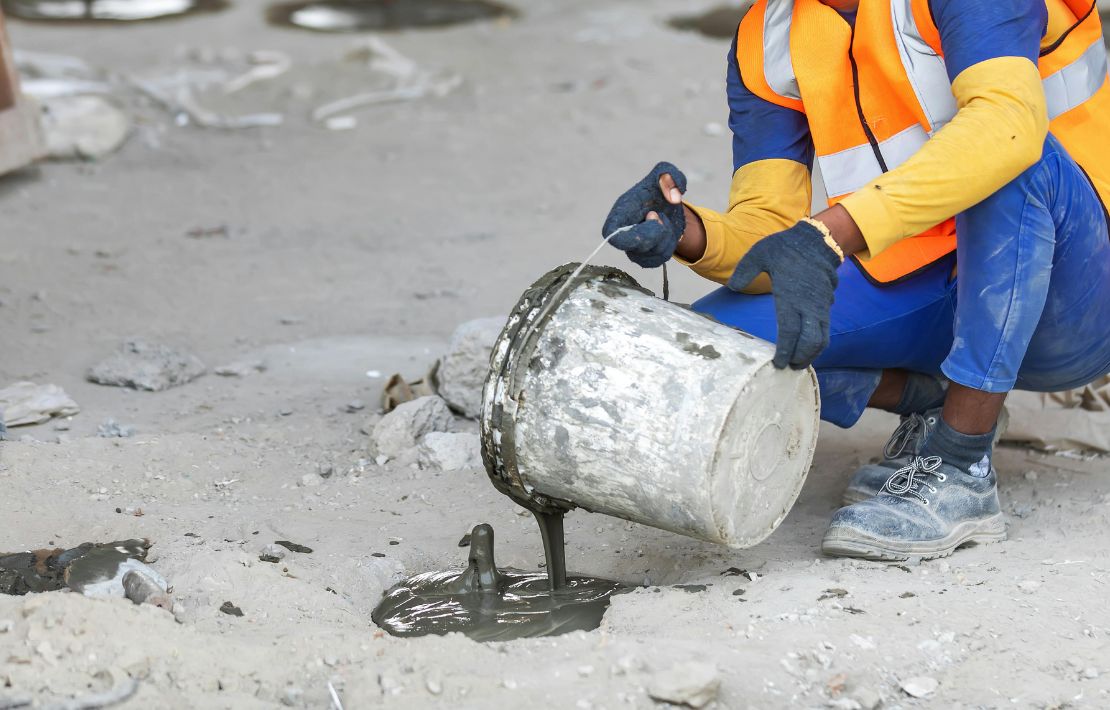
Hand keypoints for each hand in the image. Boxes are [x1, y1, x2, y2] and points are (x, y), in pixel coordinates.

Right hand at [602, 162, 686, 267]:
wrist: (669, 206)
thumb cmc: (659, 190)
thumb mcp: (666, 173)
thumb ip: (670, 175)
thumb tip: (674, 198)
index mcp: (621, 212)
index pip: (610, 233)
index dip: (629, 235)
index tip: (651, 217)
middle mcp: (623, 233)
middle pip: (635, 247)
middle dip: (657, 232)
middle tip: (660, 214)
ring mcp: (632, 248)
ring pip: (650, 255)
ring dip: (666, 237)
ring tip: (663, 220)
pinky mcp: (643, 258)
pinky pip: (658, 260)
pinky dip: (669, 247)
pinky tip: (665, 233)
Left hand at [728, 220, 841, 369]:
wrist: (815, 239)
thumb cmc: (784, 247)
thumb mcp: (758, 254)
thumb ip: (745, 271)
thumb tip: (733, 286)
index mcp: (790, 295)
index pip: (790, 330)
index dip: (786, 350)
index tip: (778, 363)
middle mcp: (809, 304)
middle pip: (811, 340)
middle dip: (802, 358)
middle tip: (789, 368)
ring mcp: (821, 305)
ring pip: (822, 337)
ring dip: (812, 353)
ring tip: (799, 363)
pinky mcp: (827, 304)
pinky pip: (825, 328)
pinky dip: (818, 342)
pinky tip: (807, 348)